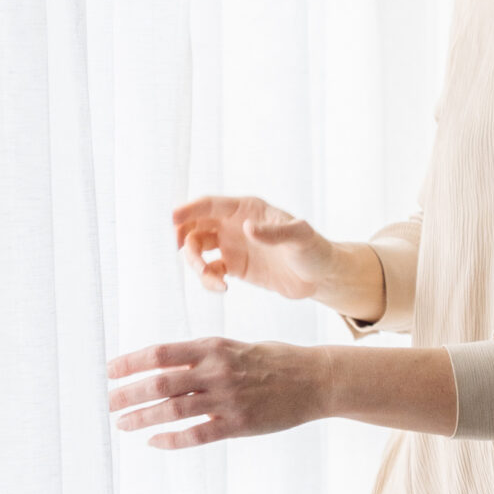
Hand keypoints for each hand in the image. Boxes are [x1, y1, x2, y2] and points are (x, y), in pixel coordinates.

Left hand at [106, 337, 332, 448]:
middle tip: (106, 403)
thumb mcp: (233, 347)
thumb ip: (199, 356)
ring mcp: (227, 399)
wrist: (315, 379)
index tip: (108, 372)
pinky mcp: (239, 425)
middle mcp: (216, 371)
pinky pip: (197, 435)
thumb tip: (160, 365)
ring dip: (142, 418)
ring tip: (122, 424)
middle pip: (159, 383)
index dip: (129, 363)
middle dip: (127, 394)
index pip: (159, 353)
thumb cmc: (271, 360)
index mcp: (213, 347)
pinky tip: (154, 442)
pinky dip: (171, 440)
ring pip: (172, 411)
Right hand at [171, 194, 332, 302]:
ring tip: (213, 280)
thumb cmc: (314, 249)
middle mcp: (234, 225)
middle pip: (196, 225)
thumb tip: (247, 228)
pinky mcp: (234, 267)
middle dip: (185, 239)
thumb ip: (275, 232)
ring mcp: (232, 246)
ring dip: (196, 264)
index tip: (173, 218)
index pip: (211, 204)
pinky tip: (222, 289)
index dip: (190, 209)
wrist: (320, 277)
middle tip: (187, 256)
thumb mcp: (300, 237)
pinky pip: (210, 271)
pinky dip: (208, 280)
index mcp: (247, 209)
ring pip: (198, 249)